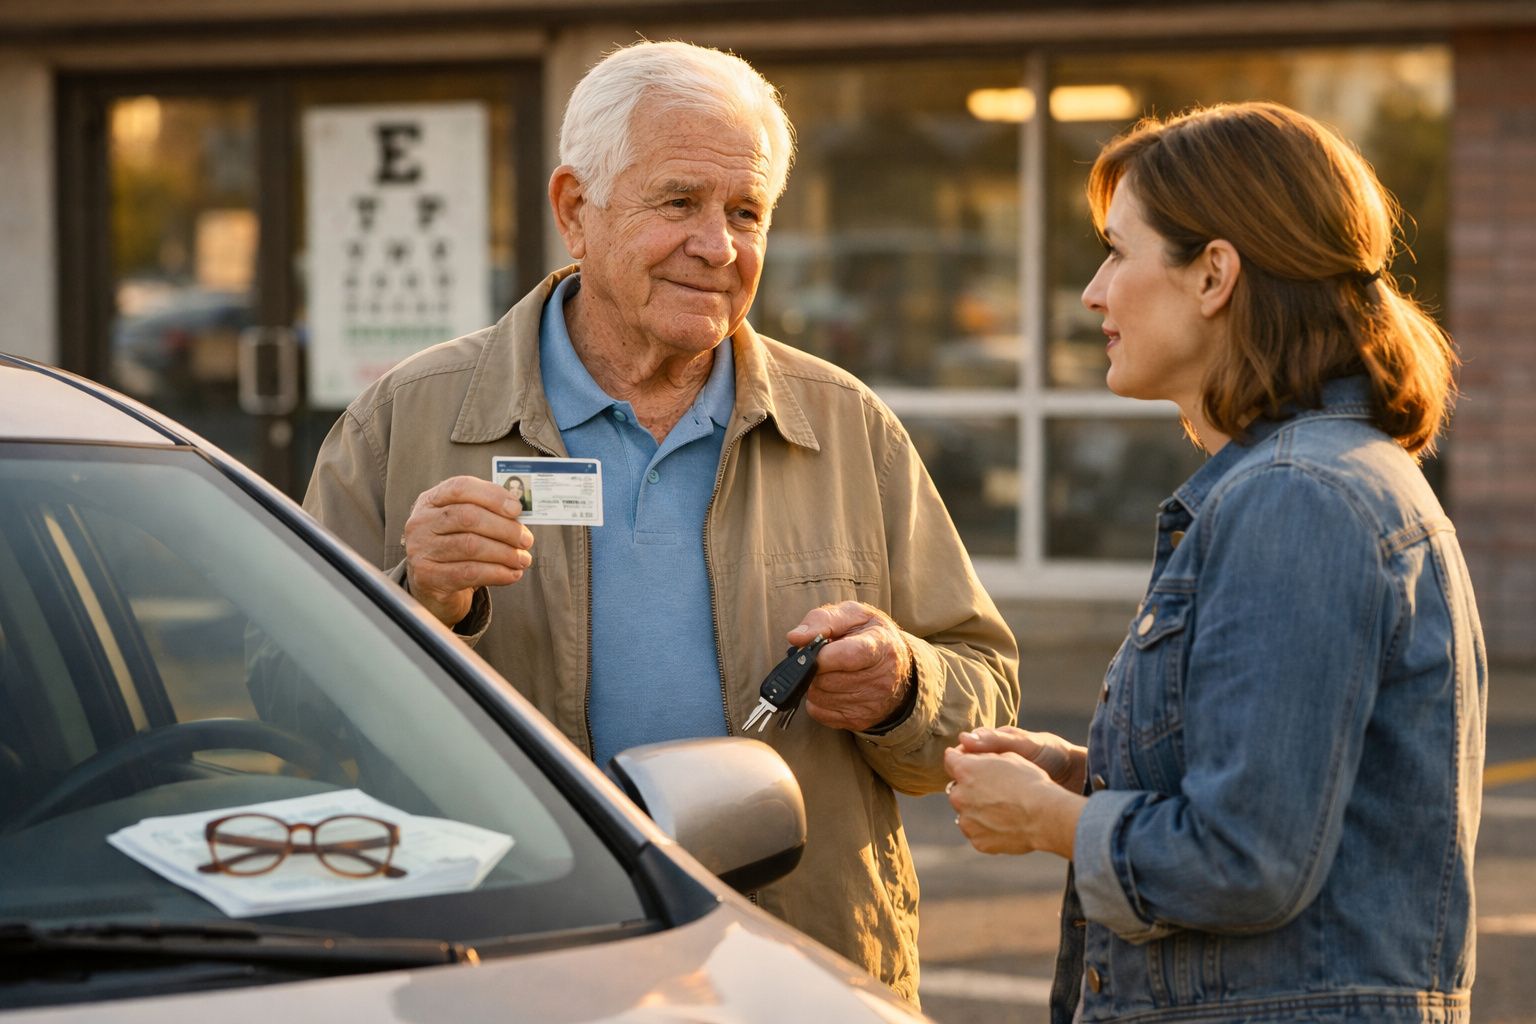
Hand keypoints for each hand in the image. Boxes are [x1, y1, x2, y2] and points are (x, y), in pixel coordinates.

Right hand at [402, 475, 534, 626]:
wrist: (432, 586)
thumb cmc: (455, 549)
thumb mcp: (465, 525)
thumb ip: (487, 513)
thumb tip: (519, 515)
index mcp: (431, 501)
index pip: (461, 488)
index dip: (492, 495)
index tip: (517, 509)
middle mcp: (421, 522)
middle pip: (468, 516)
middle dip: (505, 528)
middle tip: (526, 540)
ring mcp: (421, 549)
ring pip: (471, 546)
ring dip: (505, 553)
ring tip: (523, 559)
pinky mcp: (428, 577)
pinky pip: (469, 573)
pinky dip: (497, 573)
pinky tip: (511, 574)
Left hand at [788, 601, 912, 732]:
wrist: (896, 665)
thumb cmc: (869, 635)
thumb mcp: (853, 614)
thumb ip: (823, 620)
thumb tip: (795, 637)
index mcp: (881, 646)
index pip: (848, 656)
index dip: (822, 656)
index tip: (811, 651)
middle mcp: (881, 679)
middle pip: (827, 680)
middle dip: (815, 667)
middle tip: (822, 658)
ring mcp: (871, 704)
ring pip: (820, 697)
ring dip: (815, 683)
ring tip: (829, 671)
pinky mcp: (859, 721)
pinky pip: (819, 712)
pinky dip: (817, 699)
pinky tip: (831, 686)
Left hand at [944, 740, 1086, 858]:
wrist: (1045, 815)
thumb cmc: (1030, 782)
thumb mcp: (1008, 757)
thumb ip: (984, 757)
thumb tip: (976, 760)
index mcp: (965, 770)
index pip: (950, 760)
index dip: (961, 759)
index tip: (971, 764)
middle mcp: (959, 795)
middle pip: (958, 789)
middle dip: (970, 789)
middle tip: (994, 791)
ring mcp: (966, 821)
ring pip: (966, 813)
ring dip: (977, 810)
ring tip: (1003, 811)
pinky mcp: (977, 841)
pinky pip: (977, 832)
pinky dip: (987, 829)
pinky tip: (1006, 825)